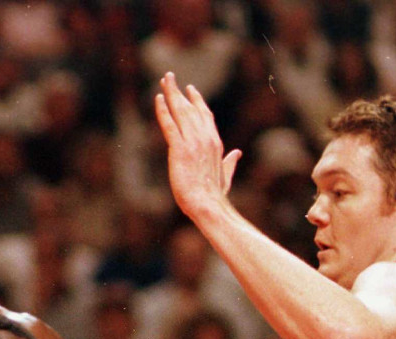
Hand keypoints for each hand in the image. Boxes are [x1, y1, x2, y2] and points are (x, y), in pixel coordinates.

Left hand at [153, 72, 241, 218]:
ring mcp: (192, 142)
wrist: (208, 205)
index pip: (205, 116)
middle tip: (170, 77)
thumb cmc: (215, 195)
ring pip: (180, 112)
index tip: (190, 90)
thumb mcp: (225, 176)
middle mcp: (205, 138)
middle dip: (179, 92)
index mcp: (215, 143)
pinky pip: (169, 125)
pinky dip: (163, 110)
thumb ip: (230, 163)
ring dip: (171, 94)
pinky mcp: (179, 150)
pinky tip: (158, 99)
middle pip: (190, 108)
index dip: (197, 101)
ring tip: (164, 80)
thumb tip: (238, 153)